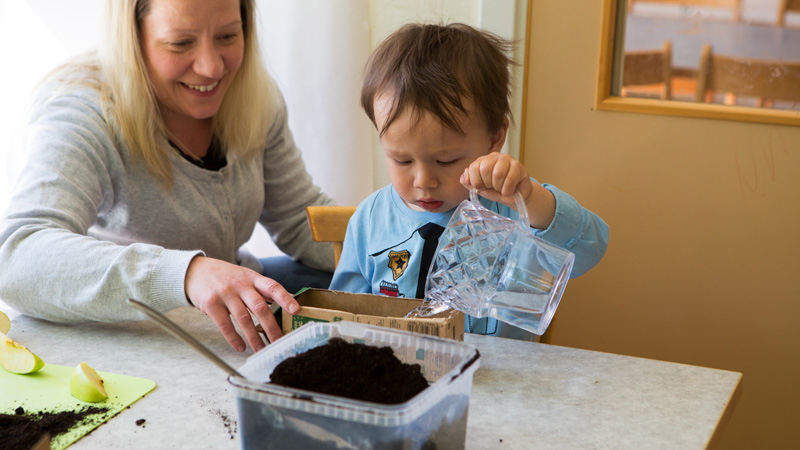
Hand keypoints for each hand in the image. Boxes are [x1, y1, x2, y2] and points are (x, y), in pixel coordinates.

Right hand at [184, 256, 299, 351]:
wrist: (196, 270)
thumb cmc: (226, 276)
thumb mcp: (246, 277)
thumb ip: (263, 290)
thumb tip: (287, 303)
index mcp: (253, 278)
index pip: (273, 287)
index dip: (285, 298)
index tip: (296, 310)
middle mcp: (240, 284)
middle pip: (260, 307)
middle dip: (272, 327)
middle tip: (280, 341)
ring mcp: (225, 293)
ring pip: (244, 319)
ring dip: (254, 338)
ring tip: (261, 349)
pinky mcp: (211, 303)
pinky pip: (225, 325)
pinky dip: (234, 338)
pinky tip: (241, 347)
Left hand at [461, 152, 531, 206]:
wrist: (516, 196)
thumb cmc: (498, 191)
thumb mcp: (482, 190)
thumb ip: (470, 184)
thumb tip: (464, 178)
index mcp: (482, 161)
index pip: (473, 168)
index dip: (476, 182)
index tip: (480, 188)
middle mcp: (494, 156)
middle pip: (485, 170)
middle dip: (488, 184)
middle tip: (493, 188)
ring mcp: (507, 159)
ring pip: (498, 174)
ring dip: (499, 187)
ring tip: (501, 189)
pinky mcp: (518, 165)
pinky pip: (510, 179)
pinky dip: (507, 190)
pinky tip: (509, 191)